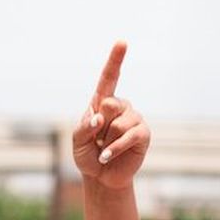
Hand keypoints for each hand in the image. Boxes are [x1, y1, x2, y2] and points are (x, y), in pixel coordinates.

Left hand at [71, 42, 149, 190]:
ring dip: (107, 140)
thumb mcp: (76, 139)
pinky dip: (114, 148)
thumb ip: (84, 126)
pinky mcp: (143, 134)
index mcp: (102, 102)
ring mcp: (134, 119)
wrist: (101, 176)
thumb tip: (101, 118)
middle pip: (111, 103)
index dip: (116, 59)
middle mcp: (120, 107)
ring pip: (119, 123)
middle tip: (98, 139)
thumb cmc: (87, 154)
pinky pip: (129, 136)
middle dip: (100, 125)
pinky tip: (108, 156)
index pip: (110, 77)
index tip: (122, 42)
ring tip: (104, 149)